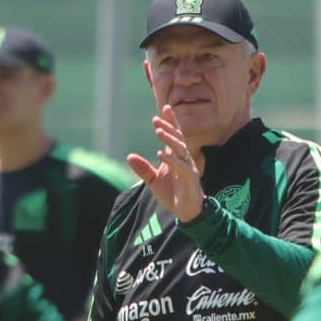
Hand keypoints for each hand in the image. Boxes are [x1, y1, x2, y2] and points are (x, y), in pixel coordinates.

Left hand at [127, 104, 204, 221]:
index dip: (171, 122)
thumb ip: (143, 169)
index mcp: (176, 157)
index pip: (175, 136)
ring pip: (180, 150)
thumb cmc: (172, 194)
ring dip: (169, 140)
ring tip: (158, 132)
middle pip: (178, 139)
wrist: (186, 212)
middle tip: (157, 120)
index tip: (165, 108)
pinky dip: (172, 160)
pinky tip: (162, 154)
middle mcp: (184, 160)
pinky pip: (182, 167)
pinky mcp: (190, 179)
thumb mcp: (153, 181)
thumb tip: (129, 156)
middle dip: (168, 128)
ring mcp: (188, 168)